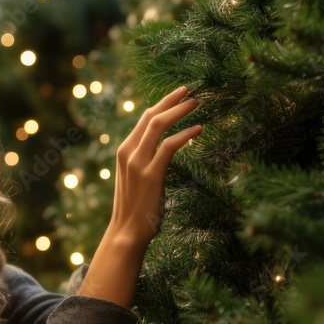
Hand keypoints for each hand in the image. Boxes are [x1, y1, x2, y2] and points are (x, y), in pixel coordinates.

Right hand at [108, 85, 200, 246]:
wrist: (127, 232)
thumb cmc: (135, 209)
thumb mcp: (136, 179)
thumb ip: (145, 162)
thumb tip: (162, 152)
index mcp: (124, 151)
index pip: (144, 119)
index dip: (163, 104)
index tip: (178, 96)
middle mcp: (128, 152)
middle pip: (150, 116)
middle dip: (171, 100)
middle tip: (190, 91)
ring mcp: (138, 162)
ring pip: (158, 125)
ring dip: (179, 111)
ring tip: (196, 103)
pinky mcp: (151, 174)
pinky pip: (169, 146)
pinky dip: (185, 134)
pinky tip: (199, 129)